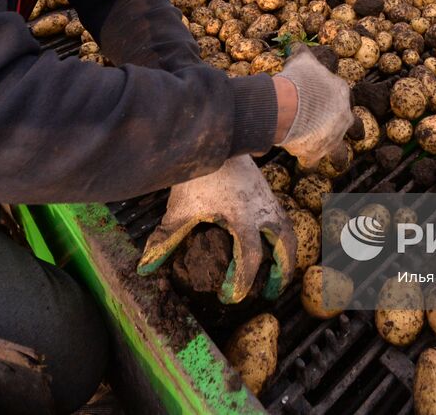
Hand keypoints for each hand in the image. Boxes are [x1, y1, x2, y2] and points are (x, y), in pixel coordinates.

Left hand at [137, 156, 295, 302]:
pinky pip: (284, 218)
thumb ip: (165, 238)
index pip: (250, 257)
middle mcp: (263, 211)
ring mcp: (269, 200)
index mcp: (243, 219)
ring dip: (287, 253)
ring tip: (280, 269)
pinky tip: (270, 240)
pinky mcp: (268, 191)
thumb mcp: (180, 208)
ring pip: (289, 230)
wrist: (220, 138)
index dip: (242, 280)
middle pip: (285, 245)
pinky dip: (282, 234)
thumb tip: (146, 266)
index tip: (232, 297)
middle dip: (282, 271)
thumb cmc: (200, 174)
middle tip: (273, 290)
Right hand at [275, 47, 351, 169]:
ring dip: (336, 154)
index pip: (343, 97)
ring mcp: (333, 137)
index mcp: (341, 93)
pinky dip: (307, 161)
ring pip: (340, 151)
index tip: (327, 102)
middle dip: (348, 128)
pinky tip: (303, 162)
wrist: (289, 105)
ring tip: (335, 161)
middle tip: (343, 131)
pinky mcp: (319, 152)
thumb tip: (297, 46)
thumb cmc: (298, 79)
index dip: (334, 100)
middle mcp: (343, 117)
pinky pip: (313, 161)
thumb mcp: (302, 60)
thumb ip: (303, 54)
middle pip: (352, 125)